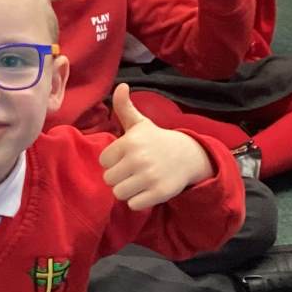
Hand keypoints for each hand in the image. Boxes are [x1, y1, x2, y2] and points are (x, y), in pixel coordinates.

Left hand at [99, 84, 212, 209]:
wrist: (187, 156)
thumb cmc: (156, 140)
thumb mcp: (140, 124)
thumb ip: (124, 107)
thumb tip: (120, 86)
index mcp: (130, 142)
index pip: (103, 161)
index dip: (113, 161)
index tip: (125, 157)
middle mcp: (139, 159)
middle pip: (109, 179)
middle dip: (118, 177)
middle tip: (132, 170)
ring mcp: (150, 177)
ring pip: (119, 194)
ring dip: (127, 190)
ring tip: (138, 181)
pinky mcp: (159, 193)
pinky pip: (133, 205)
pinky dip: (138, 200)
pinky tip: (147, 189)